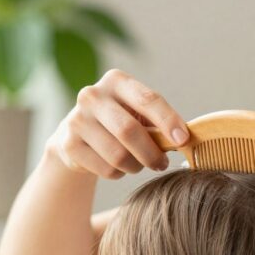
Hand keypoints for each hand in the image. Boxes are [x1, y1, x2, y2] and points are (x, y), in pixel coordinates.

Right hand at [48, 69, 189, 178]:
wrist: (79, 135)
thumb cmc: (121, 122)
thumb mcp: (140, 115)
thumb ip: (160, 123)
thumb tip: (185, 140)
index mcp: (116, 81)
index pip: (147, 99)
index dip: (168, 121)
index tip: (184, 140)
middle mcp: (92, 95)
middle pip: (129, 130)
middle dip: (151, 152)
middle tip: (162, 164)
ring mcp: (77, 119)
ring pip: (118, 155)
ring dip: (136, 166)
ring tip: (138, 164)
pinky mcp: (68, 144)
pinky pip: (105, 169)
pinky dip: (119, 173)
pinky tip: (117, 166)